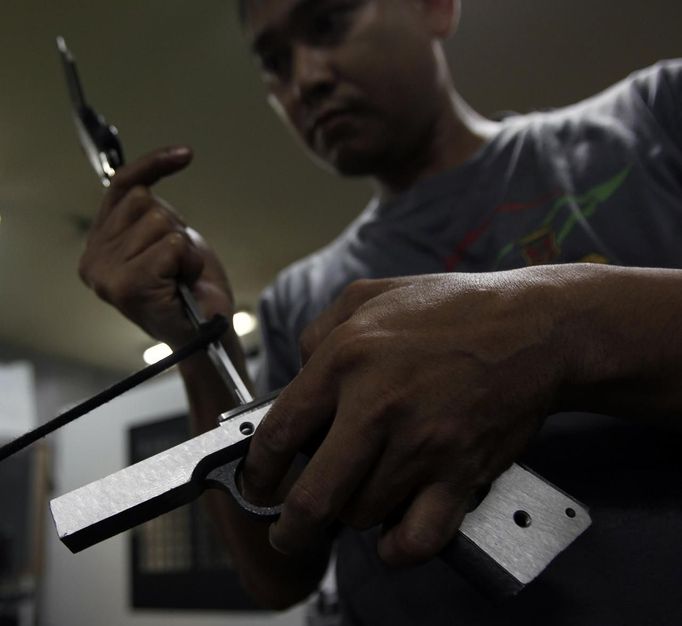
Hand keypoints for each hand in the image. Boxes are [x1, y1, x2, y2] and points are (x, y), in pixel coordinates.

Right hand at [79, 146, 234, 347]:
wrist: (207, 330)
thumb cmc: (190, 288)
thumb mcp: (167, 240)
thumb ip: (148, 214)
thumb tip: (145, 180)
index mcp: (99, 246)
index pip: (121, 186)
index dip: (153, 165)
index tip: (186, 154)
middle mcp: (93, 260)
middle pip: (144, 200)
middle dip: (174, 226)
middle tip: (178, 263)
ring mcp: (106, 274)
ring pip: (159, 220)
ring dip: (184, 247)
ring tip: (180, 276)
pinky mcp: (126, 286)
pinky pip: (171, 244)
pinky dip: (188, 260)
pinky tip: (182, 283)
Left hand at [244, 270, 567, 565]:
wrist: (532, 328)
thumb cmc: (451, 308)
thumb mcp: (369, 295)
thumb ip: (319, 331)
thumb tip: (297, 375)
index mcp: (347, 358)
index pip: (279, 433)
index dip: (259, 471)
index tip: (257, 484)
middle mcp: (377, 405)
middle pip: (312, 497)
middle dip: (290, 528)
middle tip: (287, 533)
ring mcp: (421, 444)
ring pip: (361, 514)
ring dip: (352, 515)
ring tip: (361, 494)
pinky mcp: (461, 471)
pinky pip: (418, 537)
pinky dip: (396, 549)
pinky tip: (390, 536)